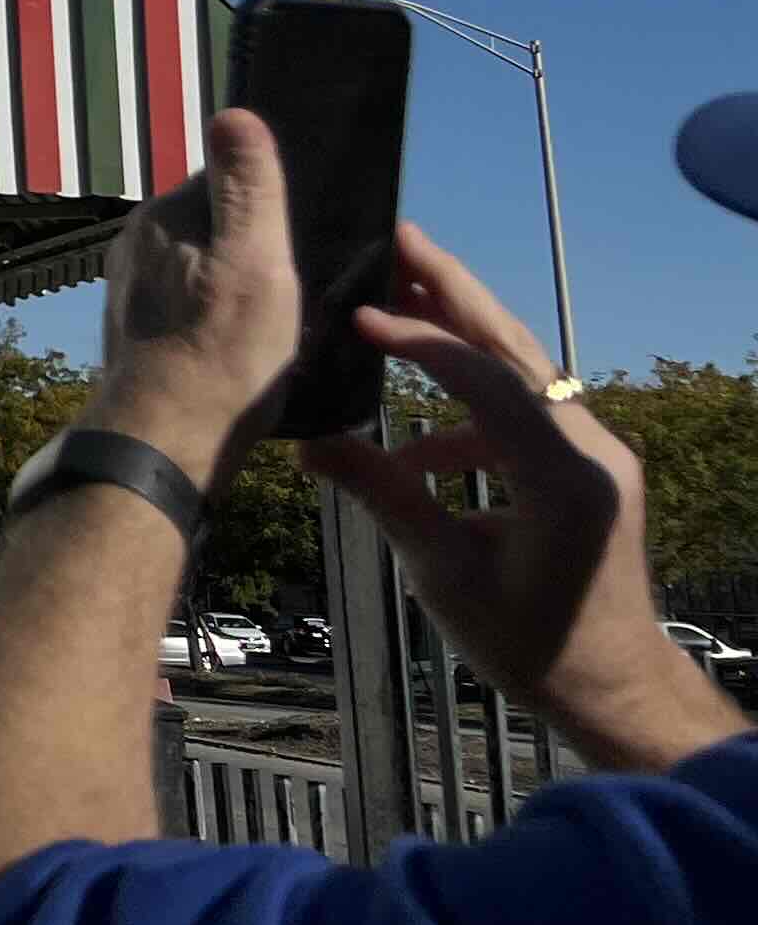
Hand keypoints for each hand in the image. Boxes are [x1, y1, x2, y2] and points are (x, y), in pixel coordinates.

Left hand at [83, 109, 299, 490]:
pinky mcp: (144, 333)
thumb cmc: (220, 353)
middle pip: (219, 227)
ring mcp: (137, 291)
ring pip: (209, 272)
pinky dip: (225, 323)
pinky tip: (248, 351)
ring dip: (243, 290)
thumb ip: (247, 188)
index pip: (230, 182)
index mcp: (162, 218)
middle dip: (258, 250)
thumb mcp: (253, 260)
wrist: (166, 442)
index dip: (274, 206)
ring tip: (274, 328)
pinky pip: (196, 310)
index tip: (303, 240)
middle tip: (296, 292)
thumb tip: (235, 113)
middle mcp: (138, 247)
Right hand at [308, 225, 745, 773]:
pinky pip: (527, 412)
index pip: (486, 381)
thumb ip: (384, 496)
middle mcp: (593, 451)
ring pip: (523, 371)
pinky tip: (418, 443)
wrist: (613, 686)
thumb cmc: (533, 644)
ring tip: (394, 307)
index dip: (420, 341)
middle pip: (516, 349)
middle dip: (454, 292)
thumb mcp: (445, 574)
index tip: (357, 316)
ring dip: (459, 338)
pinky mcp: (590, 468)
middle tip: (401, 238)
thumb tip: (310, 443)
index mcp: (563, 478)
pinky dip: (472, 405)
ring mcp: (598, 454)